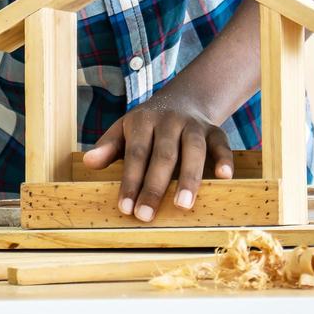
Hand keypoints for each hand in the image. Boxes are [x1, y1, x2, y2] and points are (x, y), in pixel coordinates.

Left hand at [79, 85, 234, 221]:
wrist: (185, 99)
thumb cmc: (148, 125)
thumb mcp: (124, 129)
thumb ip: (108, 147)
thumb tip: (88, 162)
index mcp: (143, 121)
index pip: (136, 153)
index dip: (130, 181)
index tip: (124, 208)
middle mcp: (170, 121)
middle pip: (163, 154)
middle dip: (154, 186)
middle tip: (146, 215)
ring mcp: (194, 125)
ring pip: (193, 149)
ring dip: (189, 177)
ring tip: (183, 205)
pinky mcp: (215, 131)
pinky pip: (222, 143)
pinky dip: (224, 159)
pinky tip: (224, 177)